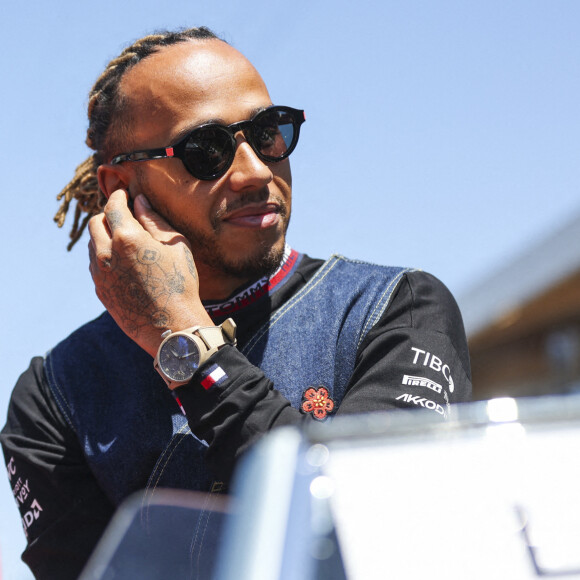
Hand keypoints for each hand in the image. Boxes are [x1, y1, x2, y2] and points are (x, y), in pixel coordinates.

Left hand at [88, 190, 213, 356]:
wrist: (171, 325)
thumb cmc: (180, 283)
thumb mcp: (174, 244)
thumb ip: (153, 219)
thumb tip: (139, 201)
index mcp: (126, 237)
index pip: (113, 206)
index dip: (119, 196)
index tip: (124, 193)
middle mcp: (106, 253)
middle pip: (95, 222)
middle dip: (108, 214)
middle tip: (123, 215)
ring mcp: (100, 274)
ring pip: (92, 244)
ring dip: (104, 236)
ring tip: (124, 240)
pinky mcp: (100, 290)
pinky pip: (95, 265)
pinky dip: (104, 256)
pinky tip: (122, 261)